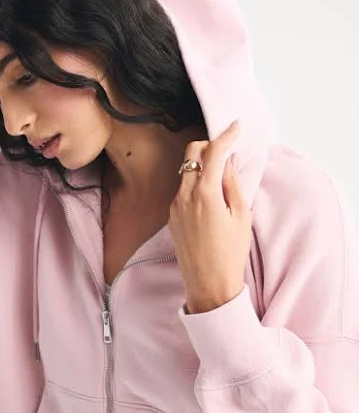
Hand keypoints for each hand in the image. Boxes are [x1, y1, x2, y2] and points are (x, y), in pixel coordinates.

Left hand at [168, 120, 252, 313]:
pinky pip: (182, 189)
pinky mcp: (172, 216)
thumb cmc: (230, 254)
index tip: (235, 126)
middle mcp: (184, 196)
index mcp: (205, 194)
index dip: (226, 136)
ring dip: (202, 165)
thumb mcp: (241, 216)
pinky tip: (210, 195)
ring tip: (221, 176)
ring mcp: (175, 206)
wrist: (208, 286)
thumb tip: (227, 163)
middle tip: (226, 150)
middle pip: (191, 154)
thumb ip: (232, 184)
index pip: (213, 152)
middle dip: (209, 145)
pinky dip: (195, 183)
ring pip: (185, 171)